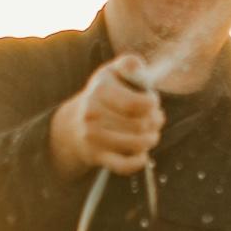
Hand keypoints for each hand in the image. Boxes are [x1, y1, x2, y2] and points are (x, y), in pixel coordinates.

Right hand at [49, 54, 164, 177]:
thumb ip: (129, 64)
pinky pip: (124, 166)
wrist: (75, 124)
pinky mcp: (97, 156)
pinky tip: (142, 154)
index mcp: (101, 90)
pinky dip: (138, 162)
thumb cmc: (103, 95)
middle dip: (155, 123)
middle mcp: (93, 114)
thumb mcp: (113, 73)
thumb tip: (136, 67)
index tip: (152, 102)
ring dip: (151, 140)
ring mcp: (94, 137)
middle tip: (155, 120)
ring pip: (137, 144)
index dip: (153, 104)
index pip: (139, 104)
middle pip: (141, 125)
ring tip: (151, 134)